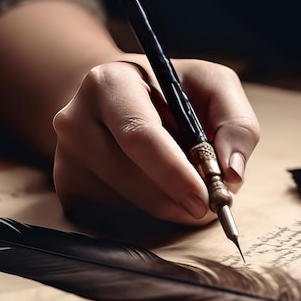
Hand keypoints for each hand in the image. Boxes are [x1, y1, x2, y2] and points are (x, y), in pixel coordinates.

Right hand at [52, 55, 259, 225]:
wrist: (114, 100)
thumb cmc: (168, 93)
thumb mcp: (210, 86)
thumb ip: (235, 122)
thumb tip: (233, 173)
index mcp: (109, 83)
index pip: (140, 136)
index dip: (175, 173)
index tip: (206, 200)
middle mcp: (75, 118)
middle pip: (130, 177)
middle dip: (175, 199)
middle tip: (206, 207)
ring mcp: (65, 155)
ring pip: (123, 203)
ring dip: (165, 207)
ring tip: (184, 190)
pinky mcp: (66, 185)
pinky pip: (111, 217)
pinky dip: (144, 212)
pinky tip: (155, 190)